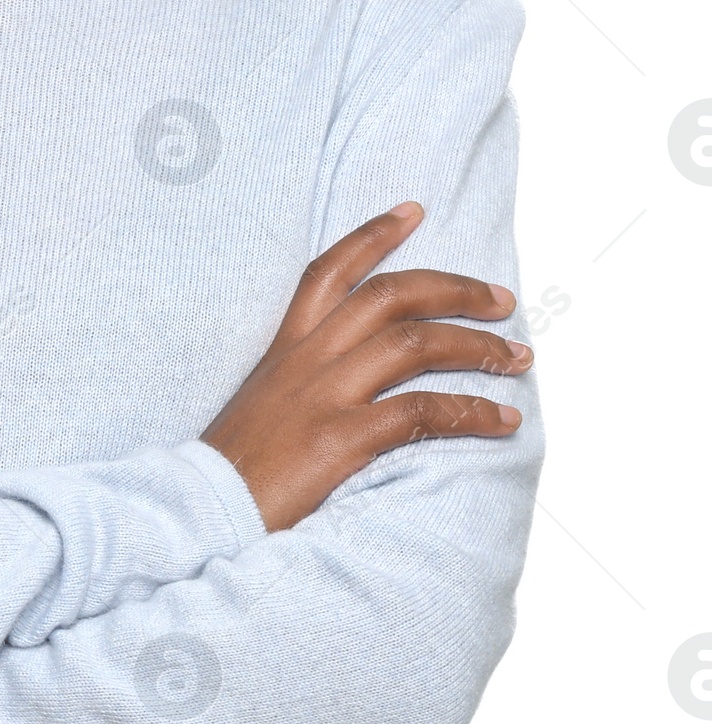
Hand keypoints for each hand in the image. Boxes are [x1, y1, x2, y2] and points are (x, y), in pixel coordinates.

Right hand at [201, 202, 530, 531]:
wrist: (205, 511)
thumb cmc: (237, 467)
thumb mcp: (263, 404)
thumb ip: (302, 382)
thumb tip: (351, 381)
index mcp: (285, 346)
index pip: (331, 271)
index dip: (374, 236)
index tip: (414, 211)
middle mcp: (306, 359)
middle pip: (389, 296)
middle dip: (454, 290)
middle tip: (502, 299)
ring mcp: (323, 396)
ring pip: (413, 344)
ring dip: (477, 347)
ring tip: (518, 357)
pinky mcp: (340, 439)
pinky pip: (421, 413)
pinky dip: (471, 412)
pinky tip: (503, 420)